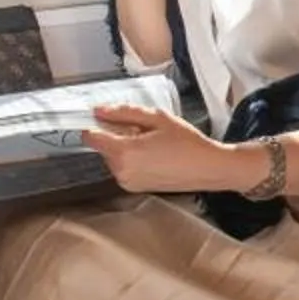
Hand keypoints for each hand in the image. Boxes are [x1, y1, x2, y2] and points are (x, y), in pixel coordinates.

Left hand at [81, 103, 240, 194]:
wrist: (207, 168)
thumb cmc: (187, 144)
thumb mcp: (156, 118)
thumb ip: (124, 113)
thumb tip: (101, 111)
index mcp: (124, 152)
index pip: (91, 137)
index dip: (94, 124)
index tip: (101, 117)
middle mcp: (122, 171)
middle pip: (103, 147)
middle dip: (116, 135)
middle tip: (143, 129)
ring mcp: (128, 182)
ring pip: (113, 157)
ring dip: (124, 148)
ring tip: (152, 143)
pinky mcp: (135, 188)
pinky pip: (123, 168)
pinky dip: (132, 159)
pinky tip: (153, 155)